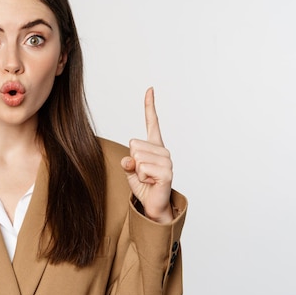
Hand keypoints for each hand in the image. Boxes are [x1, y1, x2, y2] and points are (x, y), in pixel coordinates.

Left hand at [121, 87, 173, 222]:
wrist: (153, 205)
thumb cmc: (143, 186)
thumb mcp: (130, 170)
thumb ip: (127, 161)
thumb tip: (129, 160)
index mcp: (154, 146)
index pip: (152, 122)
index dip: (150, 106)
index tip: (150, 89)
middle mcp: (163, 151)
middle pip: (134, 144)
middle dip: (132, 161)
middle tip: (142, 173)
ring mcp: (167, 161)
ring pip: (137, 157)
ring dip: (137, 172)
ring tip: (147, 179)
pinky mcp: (167, 173)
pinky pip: (143, 169)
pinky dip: (142, 178)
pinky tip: (152, 183)